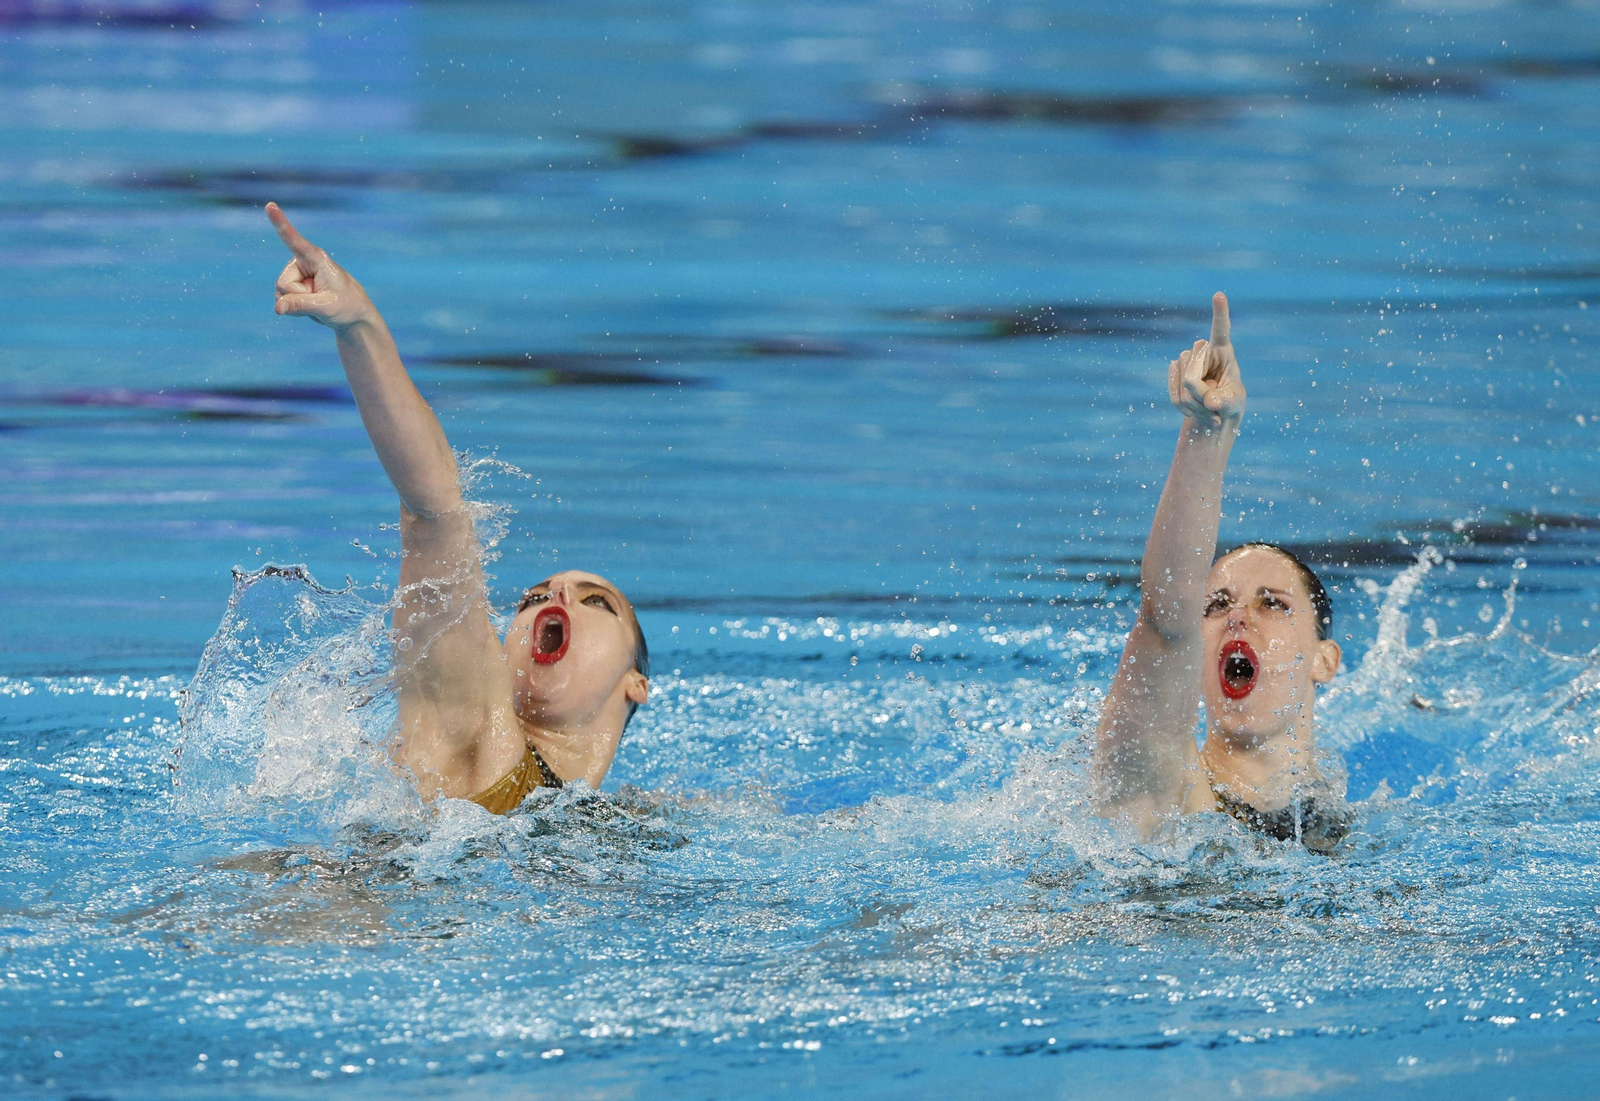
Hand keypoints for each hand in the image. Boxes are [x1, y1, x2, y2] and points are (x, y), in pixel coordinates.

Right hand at [266, 202, 376, 331]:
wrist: (353, 316)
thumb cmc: (346, 306)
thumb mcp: (325, 306)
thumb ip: (300, 305)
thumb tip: (277, 307)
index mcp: (317, 258)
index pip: (295, 240)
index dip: (280, 223)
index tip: (270, 205)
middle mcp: (304, 262)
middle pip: (284, 283)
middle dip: (298, 297)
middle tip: (320, 300)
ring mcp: (297, 274)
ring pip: (280, 292)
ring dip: (297, 303)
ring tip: (318, 301)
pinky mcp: (294, 285)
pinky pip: (282, 300)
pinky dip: (294, 307)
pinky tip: (311, 305)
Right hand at [1168, 292, 1245, 428]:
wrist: (1214, 411)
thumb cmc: (1229, 402)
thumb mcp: (1233, 403)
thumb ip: (1224, 402)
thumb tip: (1211, 402)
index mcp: (1223, 351)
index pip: (1220, 329)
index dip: (1219, 313)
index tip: (1219, 294)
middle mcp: (1202, 350)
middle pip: (1192, 375)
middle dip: (1200, 396)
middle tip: (1213, 406)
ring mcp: (1185, 359)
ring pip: (1182, 387)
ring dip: (1194, 405)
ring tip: (1207, 408)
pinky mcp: (1174, 371)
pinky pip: (1174, 395)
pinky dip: (1185, 408)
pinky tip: (1194, 409)